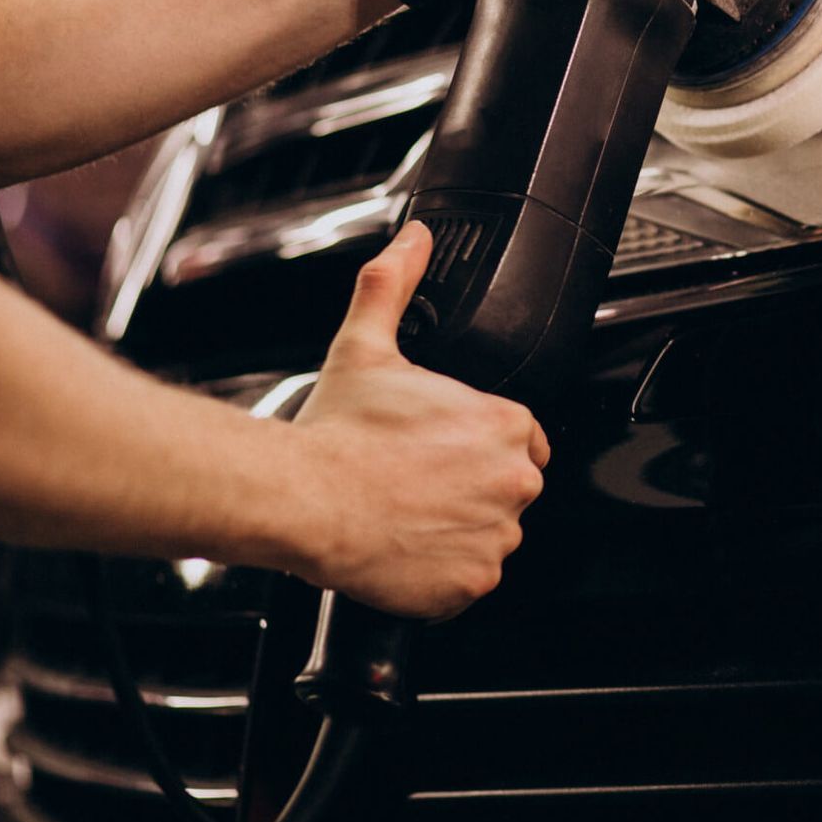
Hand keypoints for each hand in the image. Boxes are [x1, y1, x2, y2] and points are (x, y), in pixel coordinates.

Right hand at [286, 222, 549, 618]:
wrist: (302, 499)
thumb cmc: (336, 432)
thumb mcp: (367, 345)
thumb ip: (394, 286)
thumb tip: (412, 241)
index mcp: (505, 424)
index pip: (518, 437)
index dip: (476, 444)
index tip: (440, 451)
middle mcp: (514, 479)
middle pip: (508, 485)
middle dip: (470, 485)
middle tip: (416, 482)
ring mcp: (496, 534)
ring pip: (491, 531)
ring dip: (458, 527)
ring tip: (407, 512)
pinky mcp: (474, 580)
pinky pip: (471, 578)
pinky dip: (443, 571)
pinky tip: (407, 547)